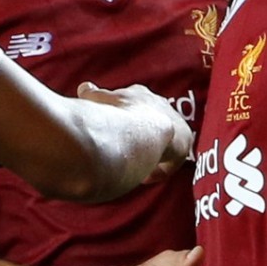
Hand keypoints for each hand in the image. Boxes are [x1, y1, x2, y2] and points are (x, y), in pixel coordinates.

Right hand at [77, 81, 192, 181]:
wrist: (138, 129)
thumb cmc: (115, 112)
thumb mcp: (98, 100)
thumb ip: (92, 94)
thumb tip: (84, 88)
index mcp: (140, 94)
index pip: (135, 103)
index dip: (126, 117)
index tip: (118, 131)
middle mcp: (160, 106)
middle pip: (152, 122)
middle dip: (142, 135)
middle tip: (130, 150)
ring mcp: (174, 125)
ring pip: (164, 141)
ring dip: (151, 153)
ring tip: (138, 167)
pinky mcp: (182, 146)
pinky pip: (171, 160)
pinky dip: (159, 169)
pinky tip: (146, 177)